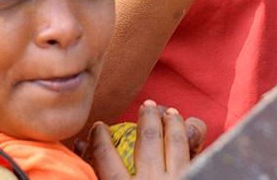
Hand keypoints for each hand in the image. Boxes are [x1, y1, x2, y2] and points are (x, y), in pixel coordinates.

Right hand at [83, 100, 206, 179]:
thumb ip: (97, 172)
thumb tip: (78, 145)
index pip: (105, 157)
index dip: (100, 138)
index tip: (99, 127)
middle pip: (148, 140)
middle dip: (147, 118)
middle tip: (146, 105)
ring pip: (177, 142)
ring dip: (172, 122)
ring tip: (168, 111)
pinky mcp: (197, 177)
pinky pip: (198, 152)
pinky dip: (193, 136)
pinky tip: (189, 129)